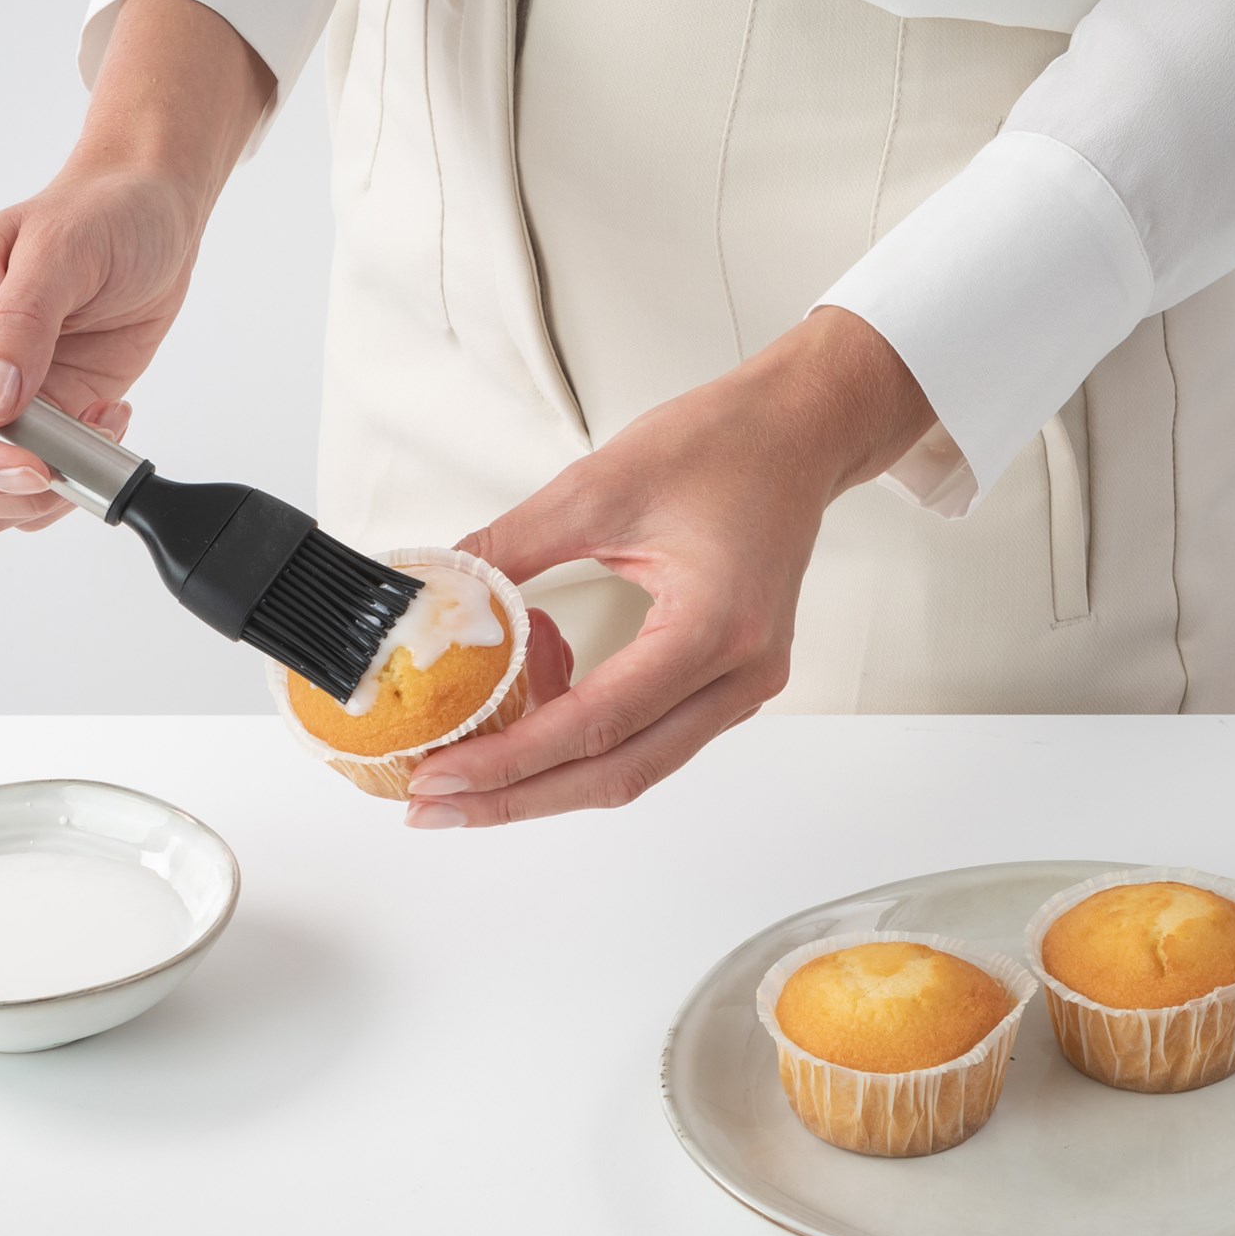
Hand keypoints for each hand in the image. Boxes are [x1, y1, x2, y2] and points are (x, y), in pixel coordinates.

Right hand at [0, 168, 199, 534]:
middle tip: (62, 463)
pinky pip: (30, 497)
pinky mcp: (39, 432)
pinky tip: (107, 425)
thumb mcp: (59, 250)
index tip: (22, 461)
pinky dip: (74, 485)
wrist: (151, 224)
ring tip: (94, 433)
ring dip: (36, 499)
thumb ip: (19, 323)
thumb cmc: (97, 217)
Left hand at [404, 307, 944, 826]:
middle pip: (618, 773)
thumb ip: (512, 548)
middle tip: (437, 805)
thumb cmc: (727, 447)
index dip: (511, 760)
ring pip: (633, 765)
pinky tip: (534, 696)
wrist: (797, 430)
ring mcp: (740, 686)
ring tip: (470, 765)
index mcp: (715, 628)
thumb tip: (444, 597)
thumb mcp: (598, 487)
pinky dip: (582, 734)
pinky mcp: (727, 681)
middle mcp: (740, 674)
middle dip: (518, 796)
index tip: (443, 776)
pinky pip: (647, 734)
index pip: (597, 723)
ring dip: (547, 774)